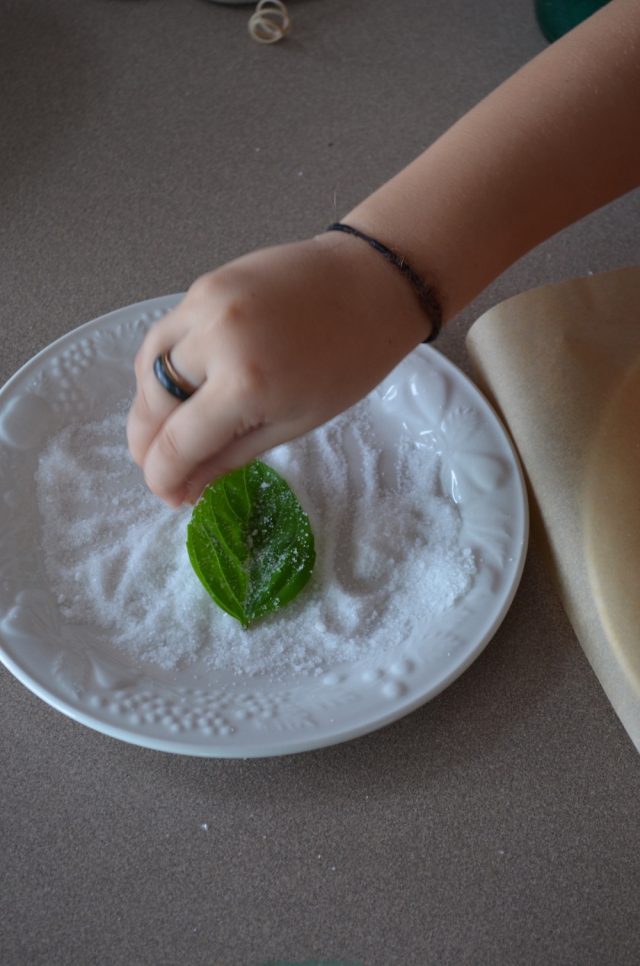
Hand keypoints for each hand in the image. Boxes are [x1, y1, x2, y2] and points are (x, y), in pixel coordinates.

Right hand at [127, 233, 428, 505]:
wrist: (370, 282)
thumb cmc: (349, 360)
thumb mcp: (296, 422)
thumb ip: (231, 455)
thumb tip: (186, 486)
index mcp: (246, 383)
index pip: (179, 442)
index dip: (163, 477)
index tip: (168, 496)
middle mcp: (213, 340)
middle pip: (153, 405)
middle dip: (147, 445)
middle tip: (161, 469)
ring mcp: (202, 305)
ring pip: (148, 368)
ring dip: (148, 407)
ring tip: (164, 433)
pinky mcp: (201, 285)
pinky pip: (163, 337)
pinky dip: (160, 369)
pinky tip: (175, 390)